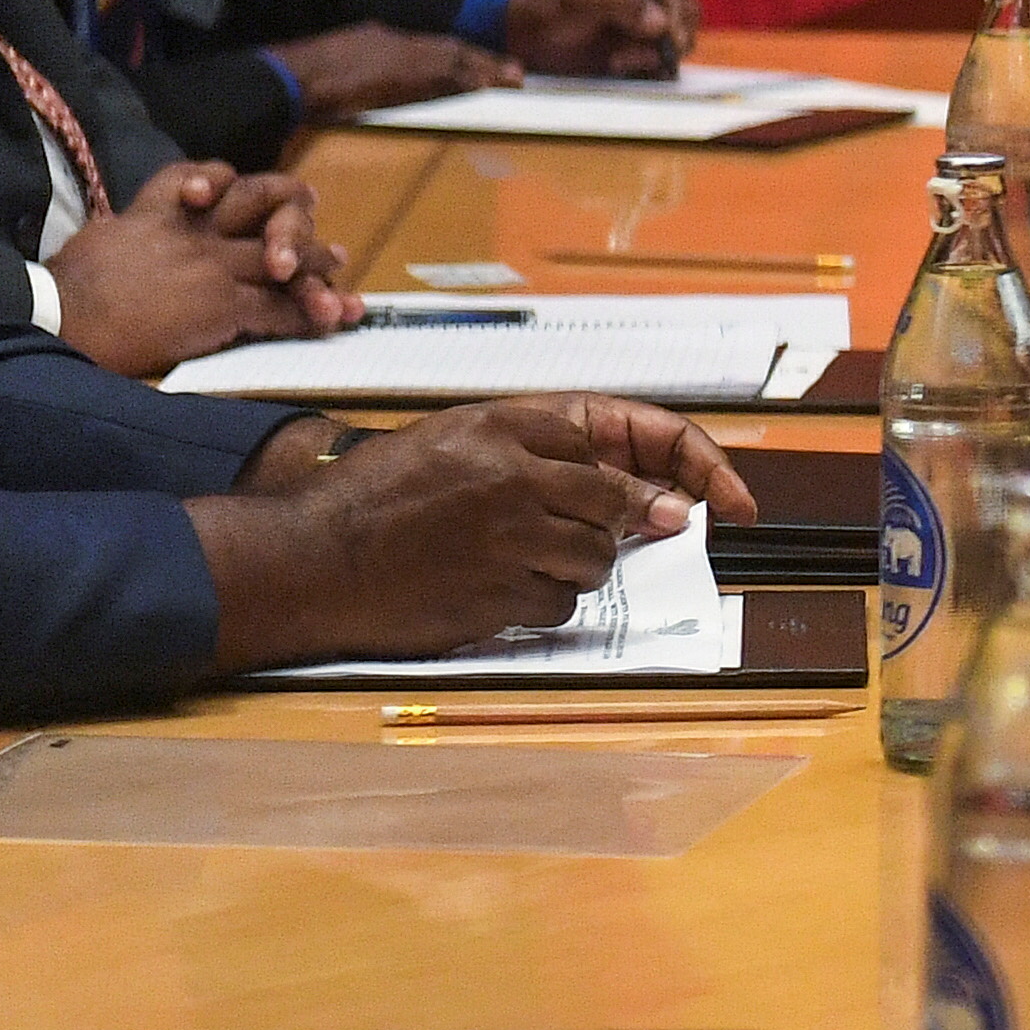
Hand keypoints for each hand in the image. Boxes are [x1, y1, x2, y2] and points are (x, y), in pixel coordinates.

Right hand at [45, 164, 363, 375]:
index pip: (206, 175)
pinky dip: (306, 317)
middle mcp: (197, 228)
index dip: (226, 180)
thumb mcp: (100, 236)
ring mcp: (213, 265)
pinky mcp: (222, 305)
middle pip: (262, 203)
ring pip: (283, 257)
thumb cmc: (68, 287)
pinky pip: (278, 309)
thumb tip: (124, 229)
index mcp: (160, 207)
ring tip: (338, 268)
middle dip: (293, 212)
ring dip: (316, 267)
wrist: (63, 318)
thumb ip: (129, 227)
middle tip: (314, 213)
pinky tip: (324, 322)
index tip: (232, 186)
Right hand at [186, 395, 754, 674]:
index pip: (620, 436)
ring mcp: (507, 539)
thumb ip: (534, 447)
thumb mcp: (453, 439)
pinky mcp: (497, 595)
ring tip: (522, 558)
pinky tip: (498, 589)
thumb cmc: (374, 498)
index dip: (680, 465)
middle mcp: (513, 476)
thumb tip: (621, 480)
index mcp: (504, 424)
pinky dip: (543, 603)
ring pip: (594, 560)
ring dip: (577, 566)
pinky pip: (558, 606)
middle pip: (617, 506)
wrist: (311, 559)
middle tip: (656, 529)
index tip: (718, 494)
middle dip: (637, 523)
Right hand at [270, 22, 513, 129]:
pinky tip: (484, 86)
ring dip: (483, 70)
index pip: (430, 48)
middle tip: (514, 72)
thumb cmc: (301, 80)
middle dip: (482, 61)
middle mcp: (393, 41)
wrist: (289, 78)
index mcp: (379, 38)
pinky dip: (462, 80)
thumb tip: (371, 87)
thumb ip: (361, 72)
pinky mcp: (395, 75)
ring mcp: (396, 56)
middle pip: (448, 50)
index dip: (461, 58)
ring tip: (513, 78)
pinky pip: (438, 77)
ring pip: (451, 60)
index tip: (485, 66)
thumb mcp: (337, 69)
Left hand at [500, 0, 687, 76]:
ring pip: (678, 37)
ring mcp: (650, 16)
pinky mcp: (644, 43)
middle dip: (670, 36)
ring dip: (656, 54)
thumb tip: (661, 22)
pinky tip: (624, 69)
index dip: (677, 9)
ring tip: (619, 62)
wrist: (531, 38)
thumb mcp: (581, 1)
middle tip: (644, 55)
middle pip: (686, 10)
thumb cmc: (551, 8)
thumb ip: (620, 6)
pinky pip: (666, 57)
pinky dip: (654, 67)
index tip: (669, 35)